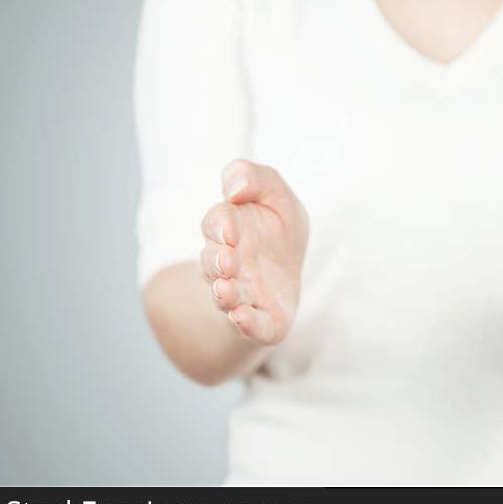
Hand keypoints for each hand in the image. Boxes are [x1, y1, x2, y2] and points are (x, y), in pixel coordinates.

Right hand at [199, 159, 307, 343]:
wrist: (288, 269)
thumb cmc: (276, 228)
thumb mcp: (275, 193)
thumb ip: (254, 177)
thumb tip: (235, 189)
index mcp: (228, 230)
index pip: (216, 223)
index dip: (221, 225)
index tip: (230, 228)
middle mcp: (228, 264)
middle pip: (213, 262)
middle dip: (218, 262)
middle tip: (227, 260)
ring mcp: (242, 294)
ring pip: (226, 296)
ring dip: (225, 294)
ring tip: (226, 289)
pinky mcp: (261, 320)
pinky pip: (251, 326)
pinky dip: (246, 324)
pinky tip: (243, 318)